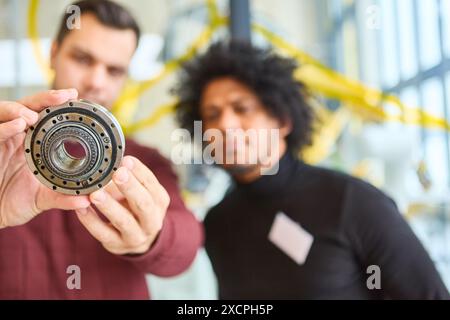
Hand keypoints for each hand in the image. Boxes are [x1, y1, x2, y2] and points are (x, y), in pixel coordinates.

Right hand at [0, 89, 89, 228]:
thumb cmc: (13, 202)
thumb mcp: (41, 199)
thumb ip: (62, 197)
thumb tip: (87, 200)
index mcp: (31, 142)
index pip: (45, 117)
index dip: (58, 105)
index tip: (76, 97)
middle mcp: (15, 136)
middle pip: (28, 108)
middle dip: (46, 99)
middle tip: (65, 96)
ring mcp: (0, 139)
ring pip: (5, 113)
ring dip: (20, 110)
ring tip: (34, 115)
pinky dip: (4, 128)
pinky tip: (17, 125)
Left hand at [75, 156, 169, 254]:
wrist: (142, 239)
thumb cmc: (139, 208)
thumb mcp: (142, 192)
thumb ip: (131, 178)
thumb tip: (113, 161)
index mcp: (159, 201)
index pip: (152, 184)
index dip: (139, 172)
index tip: (126, 160)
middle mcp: (152, 220)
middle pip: (143, 204)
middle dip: (130, 188)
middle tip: (117, 174)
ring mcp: (135, 236)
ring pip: (123, 221)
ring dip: (109, 206)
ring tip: (96, 194)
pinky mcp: (117, 245)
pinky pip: (102, 233)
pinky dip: (91, 221)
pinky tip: (81, 209)